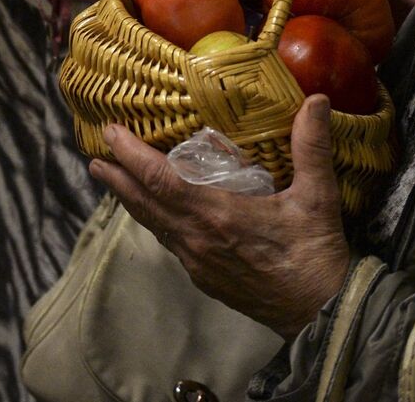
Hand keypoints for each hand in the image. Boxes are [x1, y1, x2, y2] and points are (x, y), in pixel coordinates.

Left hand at [91, 96, 352, 337]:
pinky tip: (154, 213)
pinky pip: (170, 242)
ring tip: (112, 179)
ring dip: (130, 199)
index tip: (109, 133)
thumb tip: (318, 100)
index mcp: (217, 213)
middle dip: (117, 177)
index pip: (159, 179)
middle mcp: (197, 238)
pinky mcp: (205, 277)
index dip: (130, 155)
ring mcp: (198, 261)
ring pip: (154, 224)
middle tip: (94, 157)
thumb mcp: (318, 196)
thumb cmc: (316, 254)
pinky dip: (154, 221)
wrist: (320, 314)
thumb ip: (312, 146)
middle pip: (144, 202)